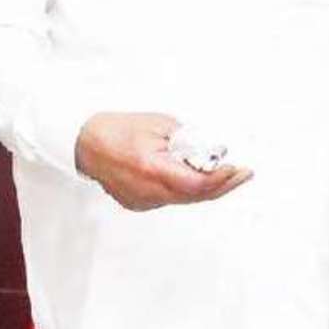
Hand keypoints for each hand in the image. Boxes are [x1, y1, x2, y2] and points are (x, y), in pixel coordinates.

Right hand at [74, 111, 252, 210]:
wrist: (85, 142)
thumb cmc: (119, 129)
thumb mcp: (162, 125)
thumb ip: (189, 141)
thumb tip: (212, 153)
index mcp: (151, 168)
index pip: (196, 184)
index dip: (221, 179)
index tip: (238, 170)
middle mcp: (146, 190)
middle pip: (196, 196)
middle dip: (223, 185)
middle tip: (243, 175)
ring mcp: (142, 200)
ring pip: (185, 200)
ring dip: (206, 188)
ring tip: (226, 175)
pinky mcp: (138, 204)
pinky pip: (171, 199)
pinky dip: (186, 190)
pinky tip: (196, 178)